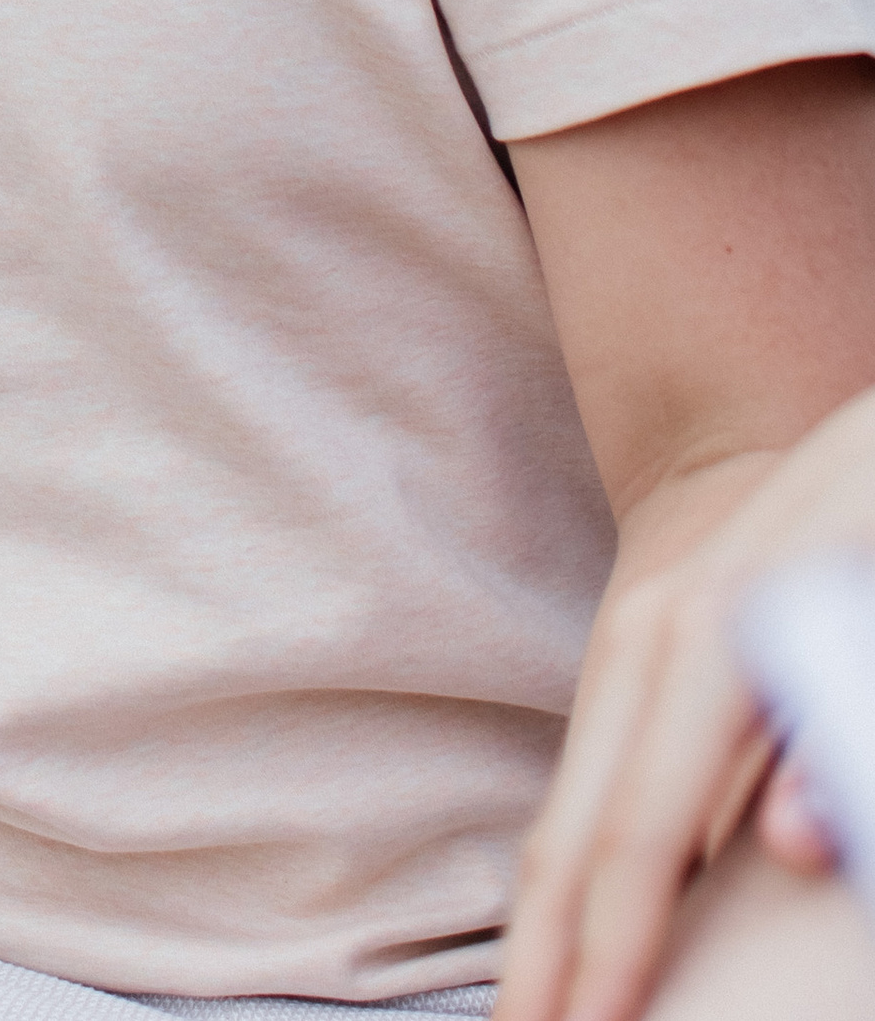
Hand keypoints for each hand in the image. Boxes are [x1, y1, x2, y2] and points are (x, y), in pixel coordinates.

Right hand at [499, 385, 874, 1020]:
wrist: (845, 423)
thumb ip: (832, 729)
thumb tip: (787, 850)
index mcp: (711, 643)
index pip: (640, 835)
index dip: (615, 952)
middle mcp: (649, 644)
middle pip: (570, 832)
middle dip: (545, 962)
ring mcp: (634, 644)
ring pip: (561, 813)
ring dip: (540, 931)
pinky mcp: (639, 654)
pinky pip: (586, 789)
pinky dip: (563, 875)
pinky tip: (564, 939)